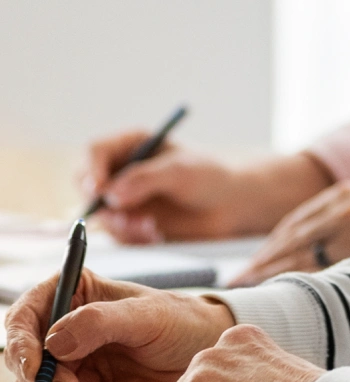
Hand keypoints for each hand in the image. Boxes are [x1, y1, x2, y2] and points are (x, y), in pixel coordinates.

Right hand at [3, 269, 233, 381]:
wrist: (205, 354)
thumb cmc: (181, 320)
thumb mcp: (146, 316)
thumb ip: (100, 323)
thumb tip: (55, 340)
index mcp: (77, 294)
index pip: (27, 313)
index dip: (20, 339)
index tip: (32, 364)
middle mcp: (68, 328)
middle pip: (26, 356)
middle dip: (39, 380)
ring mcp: (76, 361)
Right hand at [80, 132, 331, 242]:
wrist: (231, 206)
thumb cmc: (212, 177)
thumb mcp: (181, 171)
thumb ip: (145, 179)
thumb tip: (111, 193)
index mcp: (133, 144)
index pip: (96, 151)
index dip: (92, 170)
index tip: (100, 190)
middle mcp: (123, 169)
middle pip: (86, 183)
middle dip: (101, 204)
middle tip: (124, 216)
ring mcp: (125, 197)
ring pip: (100, 213)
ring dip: (121, 225)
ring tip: (150, 226)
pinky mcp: (131, 222)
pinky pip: (116, 233)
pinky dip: (132, 237)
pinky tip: (155, 233)